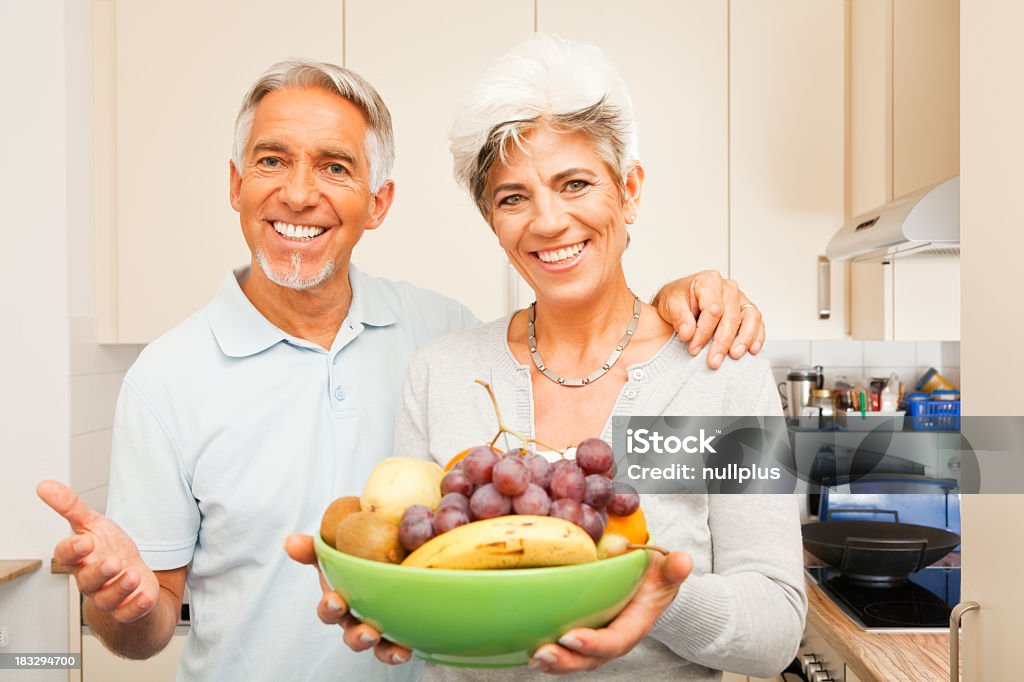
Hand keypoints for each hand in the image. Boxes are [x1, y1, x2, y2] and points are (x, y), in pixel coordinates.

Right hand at [37, 480, 159, 622]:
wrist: (133, 580)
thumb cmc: (111, 550)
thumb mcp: (94, 524)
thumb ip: (71, 507)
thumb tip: (45, 486)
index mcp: (81, 559)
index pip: (66, 557)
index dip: (73, 550)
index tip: (85, 541)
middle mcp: (92, 580)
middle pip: (87, 581)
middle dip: (98, 572)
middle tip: (112, 562)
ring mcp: (110, 596)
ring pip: (108, 598)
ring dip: (119, 588)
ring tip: (132, 575)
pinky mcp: (129, 608)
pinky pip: (129, 613)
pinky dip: (137, 606)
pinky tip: (145, 596)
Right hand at [284, 534, 411, 665]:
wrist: (391, 557)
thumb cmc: (356, 557)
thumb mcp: (336, 549)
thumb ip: (314, 547)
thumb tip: (290, 542)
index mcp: (340, 600)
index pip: (329, 609)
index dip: (330, 608)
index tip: (336, 601)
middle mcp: (355, 618)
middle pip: (351, 634)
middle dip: (357, 636)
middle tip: (368, 632)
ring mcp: (374, 628)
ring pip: (374, 645)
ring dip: (382, 649)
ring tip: (393, 648)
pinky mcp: (395, 635)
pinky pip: (394, 649)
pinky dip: (397, 651)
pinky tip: (406, 649)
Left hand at [528, 550, 692, 673]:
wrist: (652, 587)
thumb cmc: (656, 578)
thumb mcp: (668, 571)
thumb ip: (674, 569)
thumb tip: (683, 561)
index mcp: (633, 626)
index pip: (614, 640)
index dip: (594, 643)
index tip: (571, 637)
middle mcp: (613, 638)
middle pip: (589, 658)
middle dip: (565, 660)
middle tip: (542, 653)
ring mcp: (596, 639)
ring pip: (574, 658)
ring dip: (553, 661)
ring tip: (533, 656)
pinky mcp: (581, 633)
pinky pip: (564, 648)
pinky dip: (548, 650)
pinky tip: (526, 645)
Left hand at [653, 271, 765, 368]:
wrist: (680, 301)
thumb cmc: (677, 300)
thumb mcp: (670, 305)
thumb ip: (679, 318)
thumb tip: (688, 332)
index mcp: (708, 281)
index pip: (713, 309)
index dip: (703, 332)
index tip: (694, 348)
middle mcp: (728, 288)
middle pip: (732, 316)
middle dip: (722, 341)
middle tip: (714, 360)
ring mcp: (739, 298)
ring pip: (750, 318)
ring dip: (744, 339)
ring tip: (734, 355)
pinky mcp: (747, 310)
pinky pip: (757, 322)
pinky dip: (756, 336)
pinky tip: (751, 349)